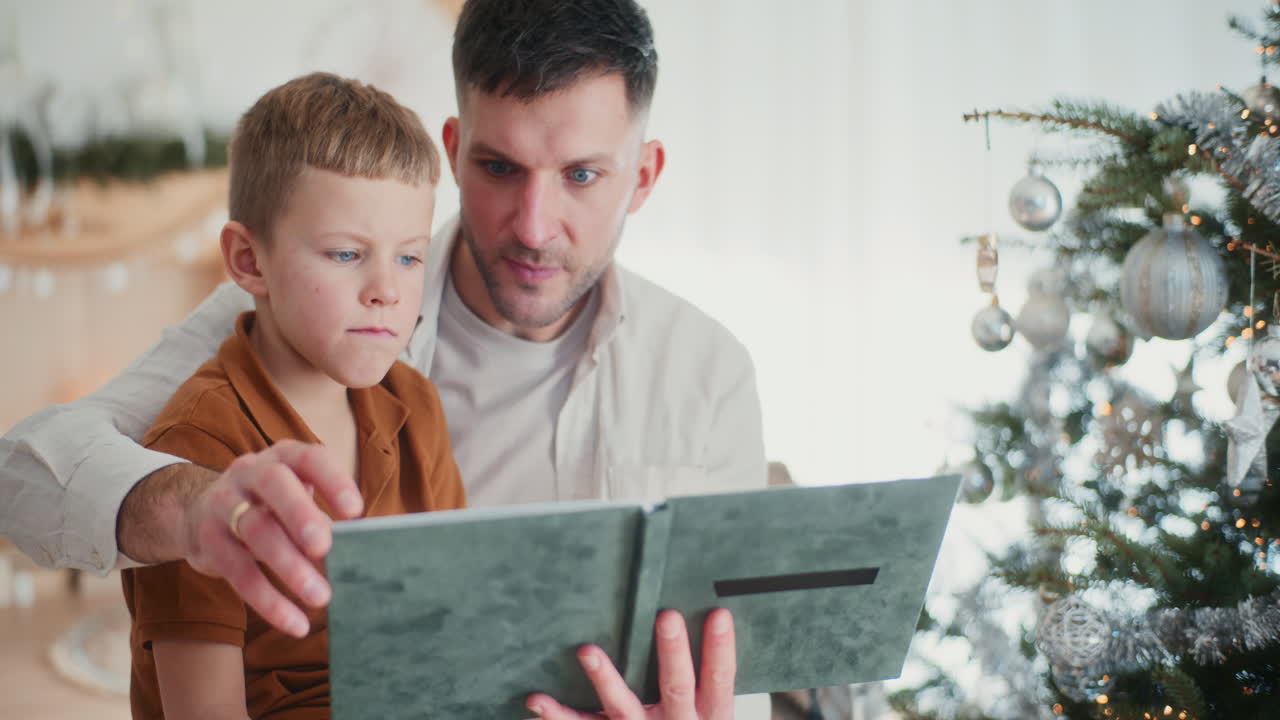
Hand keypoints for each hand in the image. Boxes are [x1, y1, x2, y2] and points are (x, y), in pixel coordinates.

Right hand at [181, 440, 361, 636]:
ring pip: (255, 530)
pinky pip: (237, 571)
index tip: (355, 511)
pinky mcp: (207, 540)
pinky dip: (268, 600)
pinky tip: (295, 623)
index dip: (333, 482)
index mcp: (284, 457)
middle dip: (300, 515)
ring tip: (321, 597)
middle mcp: (250, 471)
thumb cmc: (270, 507)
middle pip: (274, 485)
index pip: (310, 458)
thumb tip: (362, 554)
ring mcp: (224, 503)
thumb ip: (325, 520)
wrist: (197, 511)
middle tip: (325, 548)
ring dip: (290, 566)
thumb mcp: (296, 500)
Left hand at [526, 608, 736, 719]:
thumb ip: (706, 681)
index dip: (721, 648)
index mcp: (710, 715)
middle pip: (675, 687)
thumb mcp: (711, 713)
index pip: (719, 679)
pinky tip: (538, 699)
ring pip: (623, 707)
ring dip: (605, 678)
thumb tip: (709, 614)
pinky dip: (558, 714)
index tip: (719, 614)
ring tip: (587, 651)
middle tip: (667, 616)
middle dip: (672, 653)